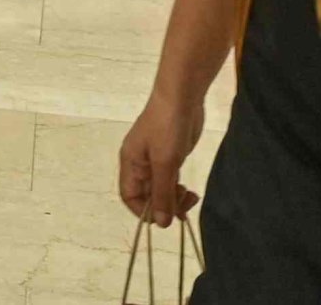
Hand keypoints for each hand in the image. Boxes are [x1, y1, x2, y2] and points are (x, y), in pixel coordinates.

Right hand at [115, 91, 201, 226]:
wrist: (181, 97)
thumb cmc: (167, 129)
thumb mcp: (165, 163)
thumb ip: (162, 193)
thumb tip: (161, 223)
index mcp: (130, 163)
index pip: (129, 196)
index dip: (144, 210)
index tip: (165, 216)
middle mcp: (139, 164)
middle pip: (146, 195)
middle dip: (164, 205)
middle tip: (184, 206)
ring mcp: (154, 160)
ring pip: (160, 189)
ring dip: (174, 199)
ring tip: (191, 197)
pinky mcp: (169, 156)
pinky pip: (169, 180)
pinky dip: (178, 189)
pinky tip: (190, 191)